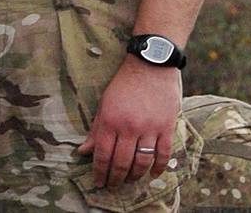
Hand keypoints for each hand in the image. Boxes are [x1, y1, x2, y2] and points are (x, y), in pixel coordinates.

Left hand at [78, 56, 180, 188]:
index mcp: (111, 120)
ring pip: (142, 162)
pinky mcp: (167, 127)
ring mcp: (149, 128)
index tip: (98, 183)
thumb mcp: (104, 103)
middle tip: (112, 186)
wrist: (151, 65)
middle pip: (122, 162)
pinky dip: (158, 168)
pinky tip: (152, 175)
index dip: (99, 172)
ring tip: (129, 180)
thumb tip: (83, 151)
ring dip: (135, 176)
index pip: (103, 154)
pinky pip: (163, 154)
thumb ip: (96, 129)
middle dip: (115, 178)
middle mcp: (129, 126)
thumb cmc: (124, 83)